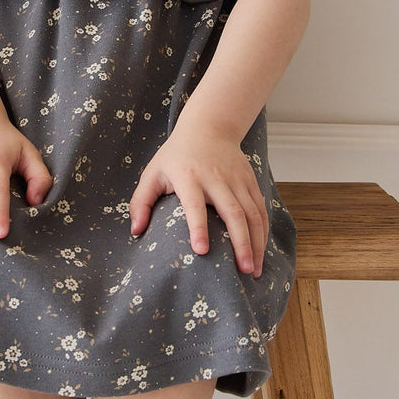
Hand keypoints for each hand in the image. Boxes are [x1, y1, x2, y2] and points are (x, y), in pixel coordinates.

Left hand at [127, 123, 268, 275]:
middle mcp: (216, 178)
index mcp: (189, 177)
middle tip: (243, 271)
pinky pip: (260, 208)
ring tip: (254, 269)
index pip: (194, 205)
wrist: (209, 128)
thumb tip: (136, 231)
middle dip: (240, 243)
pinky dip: (262, 231)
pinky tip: (260, 250)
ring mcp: (237, 180)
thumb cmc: (176, 156)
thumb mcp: (152, 173)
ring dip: (256, 242)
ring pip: (252, 213)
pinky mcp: (250, 181)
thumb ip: (140, 202)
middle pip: (233, 213)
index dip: (198, 228)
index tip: (201, 251)